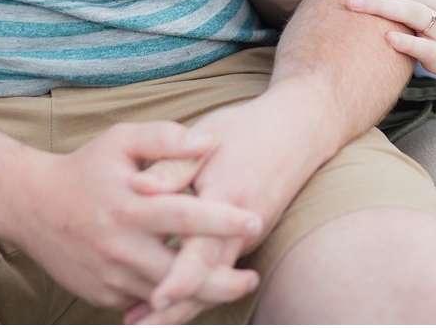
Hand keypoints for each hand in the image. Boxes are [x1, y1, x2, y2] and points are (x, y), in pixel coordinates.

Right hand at [3, 122, 262, 312]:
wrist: (30, 205)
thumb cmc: (87, 167)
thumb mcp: (123, 140)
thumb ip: (167, 138)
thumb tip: (209, 142)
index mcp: (130, 207)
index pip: (185, 216)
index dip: (221, 221)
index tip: (255, 221)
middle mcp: (119, 247)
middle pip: (178, 273)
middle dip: (219, 280)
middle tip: (252, 278)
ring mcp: (109, 275)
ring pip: (163, 296)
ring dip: (199, 295)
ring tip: (234, 284)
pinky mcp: (101, 293)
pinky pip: (143, 301)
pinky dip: (169, 299)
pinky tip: (196, 290)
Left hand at [124, 85, 337, 323]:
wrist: (301, 128)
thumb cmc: (247, 129)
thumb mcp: (208, 138)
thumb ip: (172, 165)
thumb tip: (137, 187)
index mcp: (229, 199)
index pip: (204, 250)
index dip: (180, 279)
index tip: (154, 300)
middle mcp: (244, 227)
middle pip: (210, 281)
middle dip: (175, 309)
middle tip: (134, 325)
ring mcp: (250, 234)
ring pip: (216, 278)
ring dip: (183, 301)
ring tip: (140, 319)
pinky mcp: (250, 235)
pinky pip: (222, 267)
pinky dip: (196, 285)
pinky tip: (169, 293)